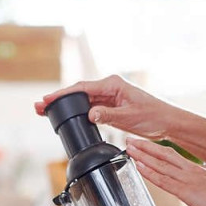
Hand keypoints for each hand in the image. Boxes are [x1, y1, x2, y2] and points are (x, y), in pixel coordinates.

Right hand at [35, 75, 173, 140]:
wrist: (166, 122)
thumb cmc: (153, 115)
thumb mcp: (129, 116)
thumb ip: (108, 115)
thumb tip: (89, 114)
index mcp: (112, 84)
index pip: (82, 88)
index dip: (63, 94)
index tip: (48, 99)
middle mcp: (108, 87)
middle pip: (78, 93)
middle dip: (58, 100)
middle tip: (39, 107)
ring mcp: (108, 97)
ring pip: (81, 101)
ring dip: (65, 106)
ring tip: (45, 112)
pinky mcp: (109, 106)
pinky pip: (89, 108)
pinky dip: (76, 112)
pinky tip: (65, 116)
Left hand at [125, 137, 205, 205]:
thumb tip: (205, 178)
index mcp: (200, 169)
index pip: (175, 156)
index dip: (159, 150)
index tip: (148, 145)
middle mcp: (192, 170)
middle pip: (164, 154)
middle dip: (145, 146)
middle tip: (130, 139)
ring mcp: (188, 179)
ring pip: (159, 163)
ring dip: (142, 155)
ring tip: (128, 147)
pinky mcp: (185, 191)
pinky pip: (162, 180)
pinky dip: (148, 172)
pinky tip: (138, 166)